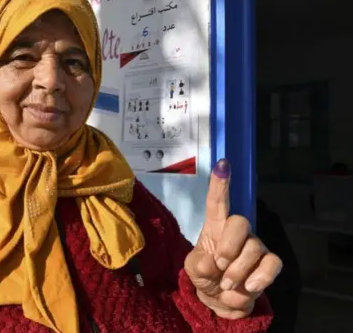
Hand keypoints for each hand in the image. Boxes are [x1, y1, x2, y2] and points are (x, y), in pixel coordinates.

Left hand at [184, 159, 282, 318]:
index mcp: (214, 227)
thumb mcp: (193, 269)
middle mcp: (237, 233)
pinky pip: (272, 264)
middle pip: (240, 222)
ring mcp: (255, 247)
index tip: (222, 164)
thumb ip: (198, 264)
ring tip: (227, 284)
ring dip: (238, 271)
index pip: (217, 202)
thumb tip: (211, 262)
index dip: (220, 184)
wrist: (220, 301)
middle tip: (220, 266)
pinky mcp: (269, 264)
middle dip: (229, 247)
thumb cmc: (205, 276)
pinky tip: (248, 287)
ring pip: (254, 248)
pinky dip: (260, 278)